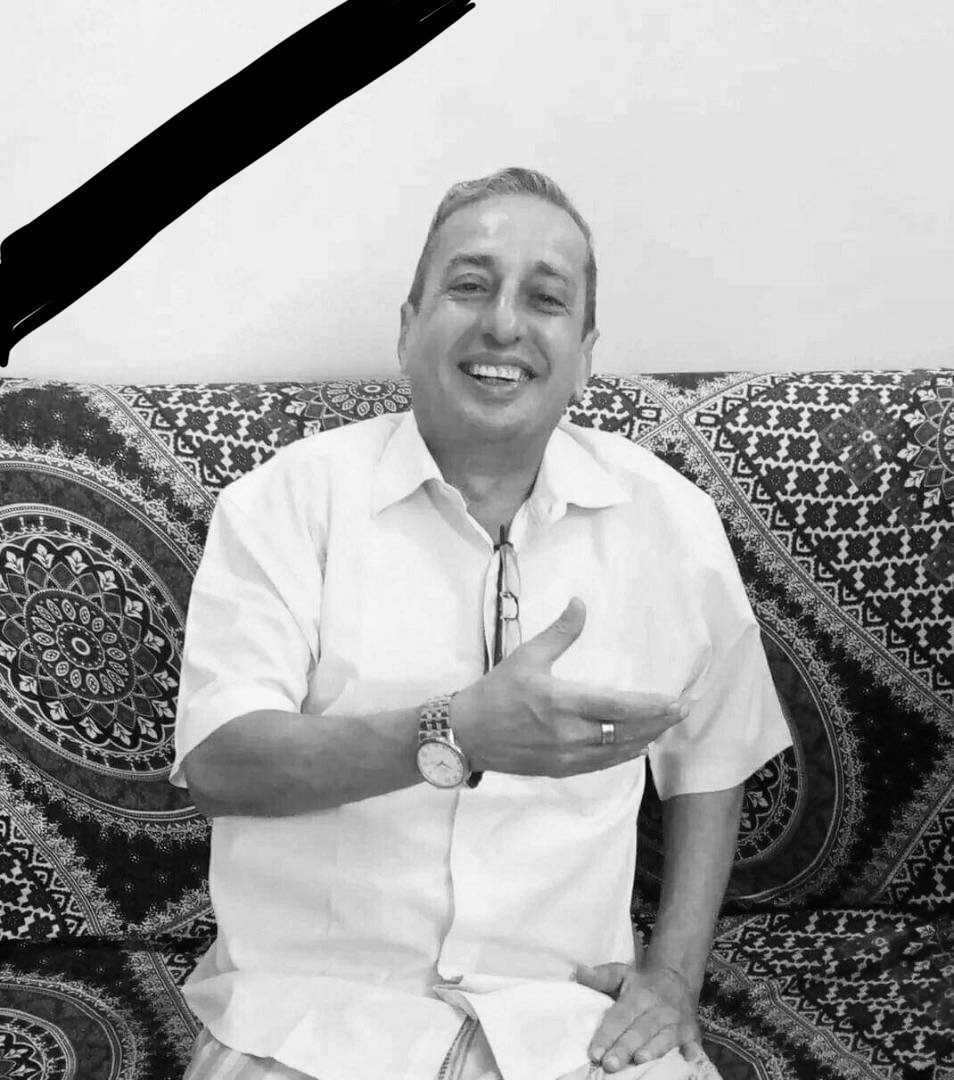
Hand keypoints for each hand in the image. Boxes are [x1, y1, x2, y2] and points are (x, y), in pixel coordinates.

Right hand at [450, 597, 686, 777]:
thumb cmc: (495, 693)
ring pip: (617, 751)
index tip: (676, 702)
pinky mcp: (560, 769)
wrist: (465, 734)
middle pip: (626, 732)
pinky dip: (623, 755)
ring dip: (645, 738)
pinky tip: (636, 746)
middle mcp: (568, 734)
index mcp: (562, 703)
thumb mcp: (526, 656)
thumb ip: (560, 633)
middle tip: (683, 711)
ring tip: (665, 726)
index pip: (618, 707)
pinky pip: (601, 765)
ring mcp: (565, 756)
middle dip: (658, 722)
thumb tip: (580, 603)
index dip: (652, 707)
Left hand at [576, 958, 702, 1071]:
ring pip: (664, 1037)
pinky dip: (690, 1049)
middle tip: (610, 1064)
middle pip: (640, 1030)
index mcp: (640, 994)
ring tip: (638, 1061)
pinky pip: (692, 1041)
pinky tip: (687, 1057)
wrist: (677, 978)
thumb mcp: (621, 973)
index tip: (594, 1052)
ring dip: (653, 1049)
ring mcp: (677, 1020)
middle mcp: (659, 1008)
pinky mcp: (692, 1032)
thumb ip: (601, 977)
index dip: (607, 1034)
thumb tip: (579, 972)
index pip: (620, 1016)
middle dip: (625, 1047)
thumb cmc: (642, 983)